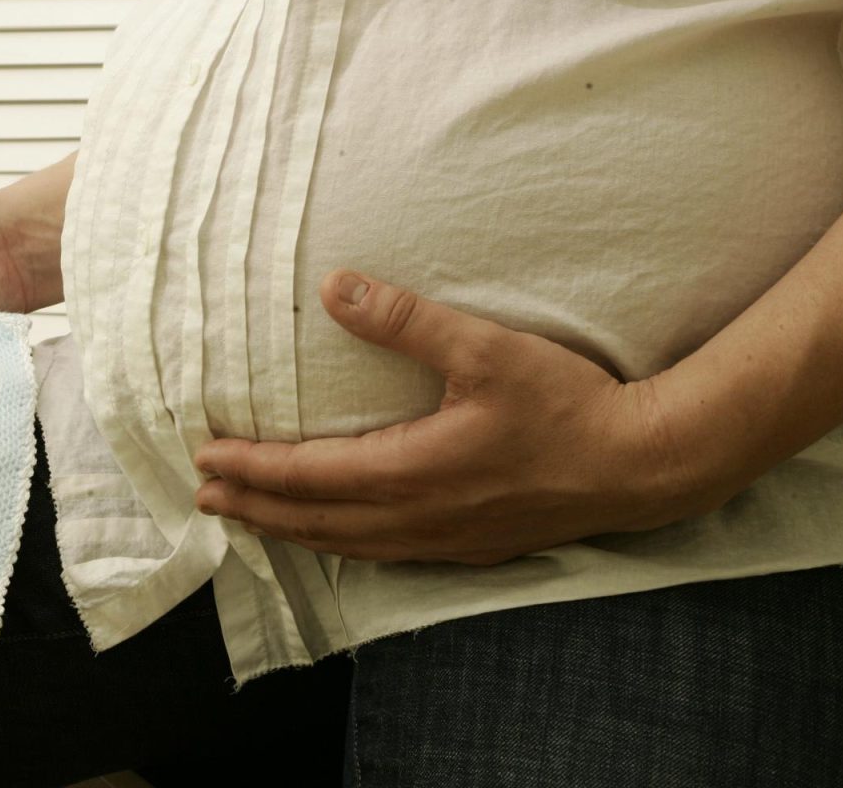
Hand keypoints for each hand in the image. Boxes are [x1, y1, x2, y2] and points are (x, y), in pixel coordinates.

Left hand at [192, 269, 708, 564]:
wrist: (640, 466)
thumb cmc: (566, 404)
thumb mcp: (484, 348)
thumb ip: (405, 321)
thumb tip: (334, 287)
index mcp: (411, 471)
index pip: (307, 476)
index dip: (251, 469)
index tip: (205, 458)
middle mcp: (417, 518)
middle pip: (313, 521)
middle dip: (253, 508)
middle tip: (203, 496)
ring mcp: (443, 541)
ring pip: (344, 544)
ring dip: (289, 531)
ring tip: (248, 521)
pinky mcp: (468, 547)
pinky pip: (380, 554)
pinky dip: (337, 545)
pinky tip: (331, 538)